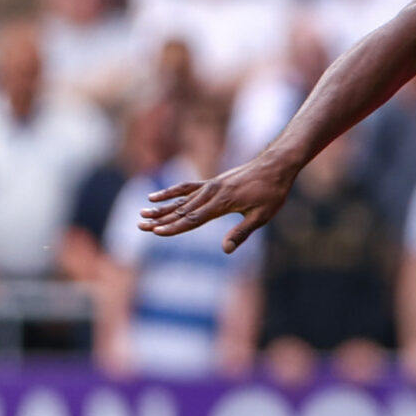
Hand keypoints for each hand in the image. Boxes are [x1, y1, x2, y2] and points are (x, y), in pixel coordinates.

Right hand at [138, 154, 296, 253]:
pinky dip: (171, 192)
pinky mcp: (212, 182)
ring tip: (141, 213)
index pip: (192, 219)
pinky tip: (156, 196)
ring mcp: (210, 186)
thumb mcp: (262, 216)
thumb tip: (225, 250)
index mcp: (222, 203)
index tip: (156, 232)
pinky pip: (187, 188)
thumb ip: (241, 232)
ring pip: (181, 200)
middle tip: (140, 226)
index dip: (173, 228)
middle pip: (181, 210)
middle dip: (160, 219)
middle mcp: (212, 193)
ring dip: (161, 208)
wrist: (276, 164)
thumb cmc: (272, 192)